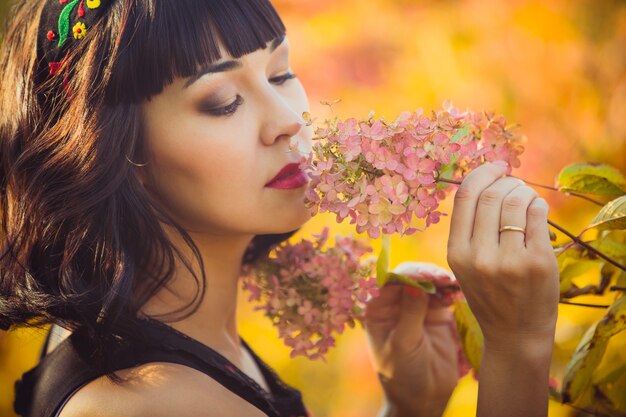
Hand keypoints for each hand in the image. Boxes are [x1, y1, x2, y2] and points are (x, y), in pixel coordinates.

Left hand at [363, 262, 459, 416]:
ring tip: (452, 285)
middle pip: (411, 278)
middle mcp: (396, 304)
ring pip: (429, 284)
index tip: (426, 276)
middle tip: (443, 278)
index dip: (408, 275)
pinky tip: (457, 292)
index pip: (390, 282)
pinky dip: (451, 291)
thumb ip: (410, 314)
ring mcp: (417, 307)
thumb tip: (415, 285)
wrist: (423, 399)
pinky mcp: (437, 314)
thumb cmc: (402, 375)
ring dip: (441, 281)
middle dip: (427, 274)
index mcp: (378, 309)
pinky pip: (444, 296)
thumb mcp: (403, 345)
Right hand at [446, 161, 559, 416]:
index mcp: (456, 253)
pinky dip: (538, 204)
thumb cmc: (491, 294)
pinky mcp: (537, 263)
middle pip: (491, 195)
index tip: (496, 166)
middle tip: (515, 182)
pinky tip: (537, 210)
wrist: (515, 334)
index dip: (481, 173)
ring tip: (526, 197)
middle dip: (506, 180)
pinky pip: (537, 215)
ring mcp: (509, 260)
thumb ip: (470, 230)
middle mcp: (479, 256)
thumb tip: (487, 181)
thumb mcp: (466, 265)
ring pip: (516, 201)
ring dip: (524, 191)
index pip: (464, 198)